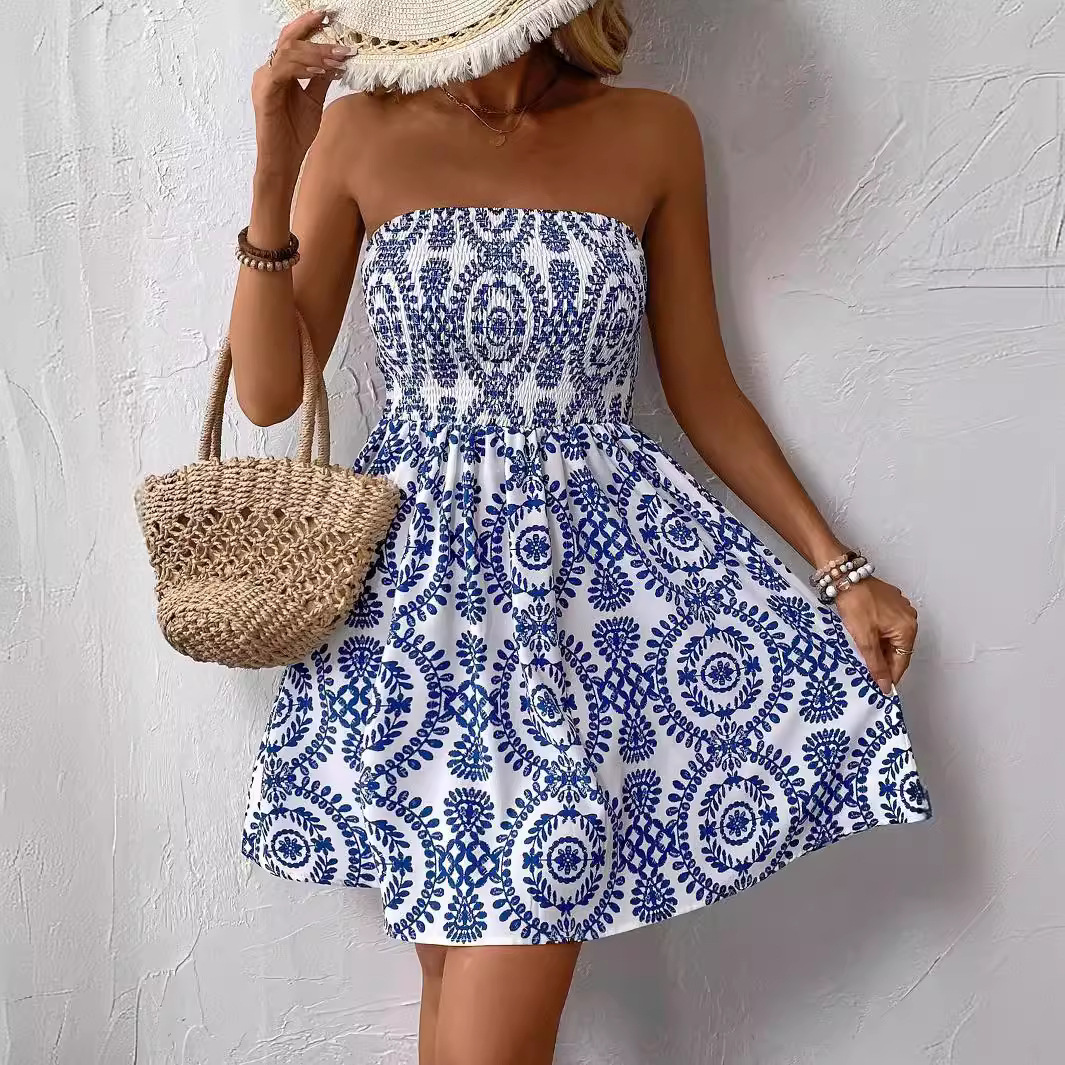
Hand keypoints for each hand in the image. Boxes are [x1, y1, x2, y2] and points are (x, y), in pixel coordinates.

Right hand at [251, 10, 351, 184]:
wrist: (284, 161)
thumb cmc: (295, 135)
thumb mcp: (314, 101)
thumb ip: (320, 80)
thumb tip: (336, 62)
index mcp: (280, 71)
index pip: (294, 41)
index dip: (310, 27)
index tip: (330, 18)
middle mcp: (269, 71)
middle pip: (290, 40)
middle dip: (316, 35)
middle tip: (341, 41)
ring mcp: (264, 80)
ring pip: (289, 52)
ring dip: (316, 53)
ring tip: (338, 58)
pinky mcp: (265, 92)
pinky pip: (284, 70)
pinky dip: (303, 67)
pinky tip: (321, 70)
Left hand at [834, 577, 917, 695]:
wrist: (844, 577)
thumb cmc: (856, 604)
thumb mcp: (865, 639)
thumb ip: (876, 664)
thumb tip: (885, 685)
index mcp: (908, 628)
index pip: (902, 661)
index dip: (891, 675)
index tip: (881, 688)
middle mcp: (909, 618)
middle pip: (898, 649)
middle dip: (883, 661)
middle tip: (869, 674)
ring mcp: (900, 608)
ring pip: (891, 637)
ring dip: (879, 648)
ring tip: (863, 657)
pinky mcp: (889, 603)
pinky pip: (886, 625)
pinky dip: (877, 635)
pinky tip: (863, 639)